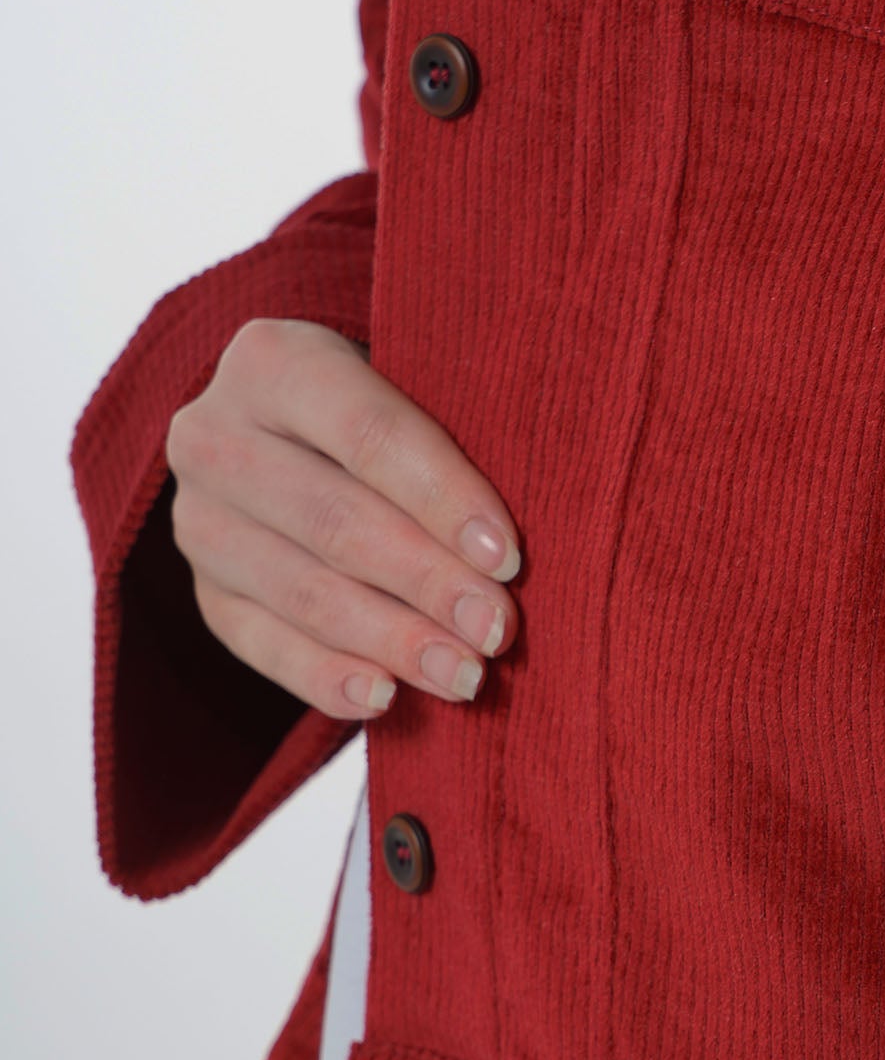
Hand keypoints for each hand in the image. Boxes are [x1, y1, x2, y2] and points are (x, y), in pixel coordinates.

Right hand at [165, 317, 521, 722]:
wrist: (293, 429)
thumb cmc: (387, 407)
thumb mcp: (412, 383)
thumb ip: (453, 434)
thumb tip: (510, 548)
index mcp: (273, 361)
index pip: (368, 433)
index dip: (442, 498)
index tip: (508, 557)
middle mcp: (213, 435)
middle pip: (334, 520)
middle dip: (426, 582)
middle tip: (496, 629)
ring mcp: (199, 519)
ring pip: (300, 591)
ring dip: (391, 641)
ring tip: (464, 675)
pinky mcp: (202, 588)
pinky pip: (261, 644)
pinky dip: (325, 676)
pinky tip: (384, 698)